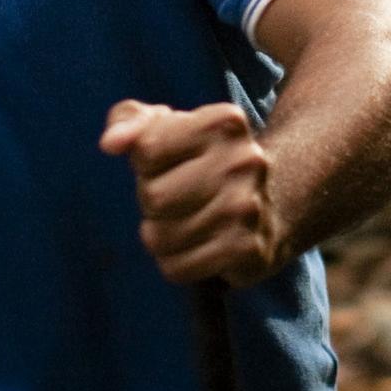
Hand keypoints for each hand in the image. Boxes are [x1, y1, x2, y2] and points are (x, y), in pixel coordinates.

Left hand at [100, 98, 281, 285]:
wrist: (279, 202)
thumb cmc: (203, 161)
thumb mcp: (167, 128)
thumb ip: (128, 121)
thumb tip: (111, 143)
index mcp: (224, 123)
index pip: (147, 150)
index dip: (146, 164)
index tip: (168, 164)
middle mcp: (243, 161)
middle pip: (153, 197)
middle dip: (153, 203)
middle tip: (178, 199)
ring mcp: (248, 208)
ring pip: (160, 239)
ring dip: (162, 237)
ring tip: (187, 223)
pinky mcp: (248, 250)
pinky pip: (177, 269)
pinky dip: (177, 263)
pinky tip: (197, 248)